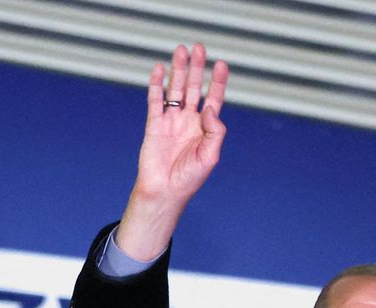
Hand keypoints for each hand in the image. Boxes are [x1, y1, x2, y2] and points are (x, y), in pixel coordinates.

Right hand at [115, 43, 229, 259]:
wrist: (164, 191)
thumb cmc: (189, 179)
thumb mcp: (210, 156)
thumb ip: (215, 130)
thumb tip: (209, 107)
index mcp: (204, 128)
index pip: (213, 98)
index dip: (217, 81)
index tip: (221, 64)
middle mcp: (188, 121)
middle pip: (194, 88)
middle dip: (197, 68)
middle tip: (199, 48)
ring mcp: (171, 121)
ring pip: (176, 89)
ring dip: (178, 70)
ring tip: (181, 51)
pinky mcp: (154, 124)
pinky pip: (155, 100)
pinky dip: (157, 84)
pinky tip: (159, 69)